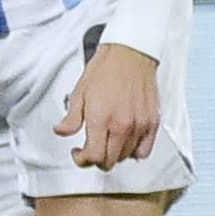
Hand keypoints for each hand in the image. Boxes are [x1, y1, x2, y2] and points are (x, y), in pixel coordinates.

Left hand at [63, 38, 161, 168]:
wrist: (130, 53)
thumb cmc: (105, 70)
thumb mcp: (79, 93)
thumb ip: (70, 119)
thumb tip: (61, 132)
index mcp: (101, 119)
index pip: (94, 157)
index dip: (82, 160)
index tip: (78, 152)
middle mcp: (122, 125)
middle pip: (110, 161)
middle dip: (96, 160)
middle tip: (90, 149)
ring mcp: (140, 124)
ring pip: (126, 157)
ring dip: (114, 155)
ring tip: (107, 143)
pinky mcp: (152, 121)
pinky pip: (145, 150)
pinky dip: (134, 152)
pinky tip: (126, 143)